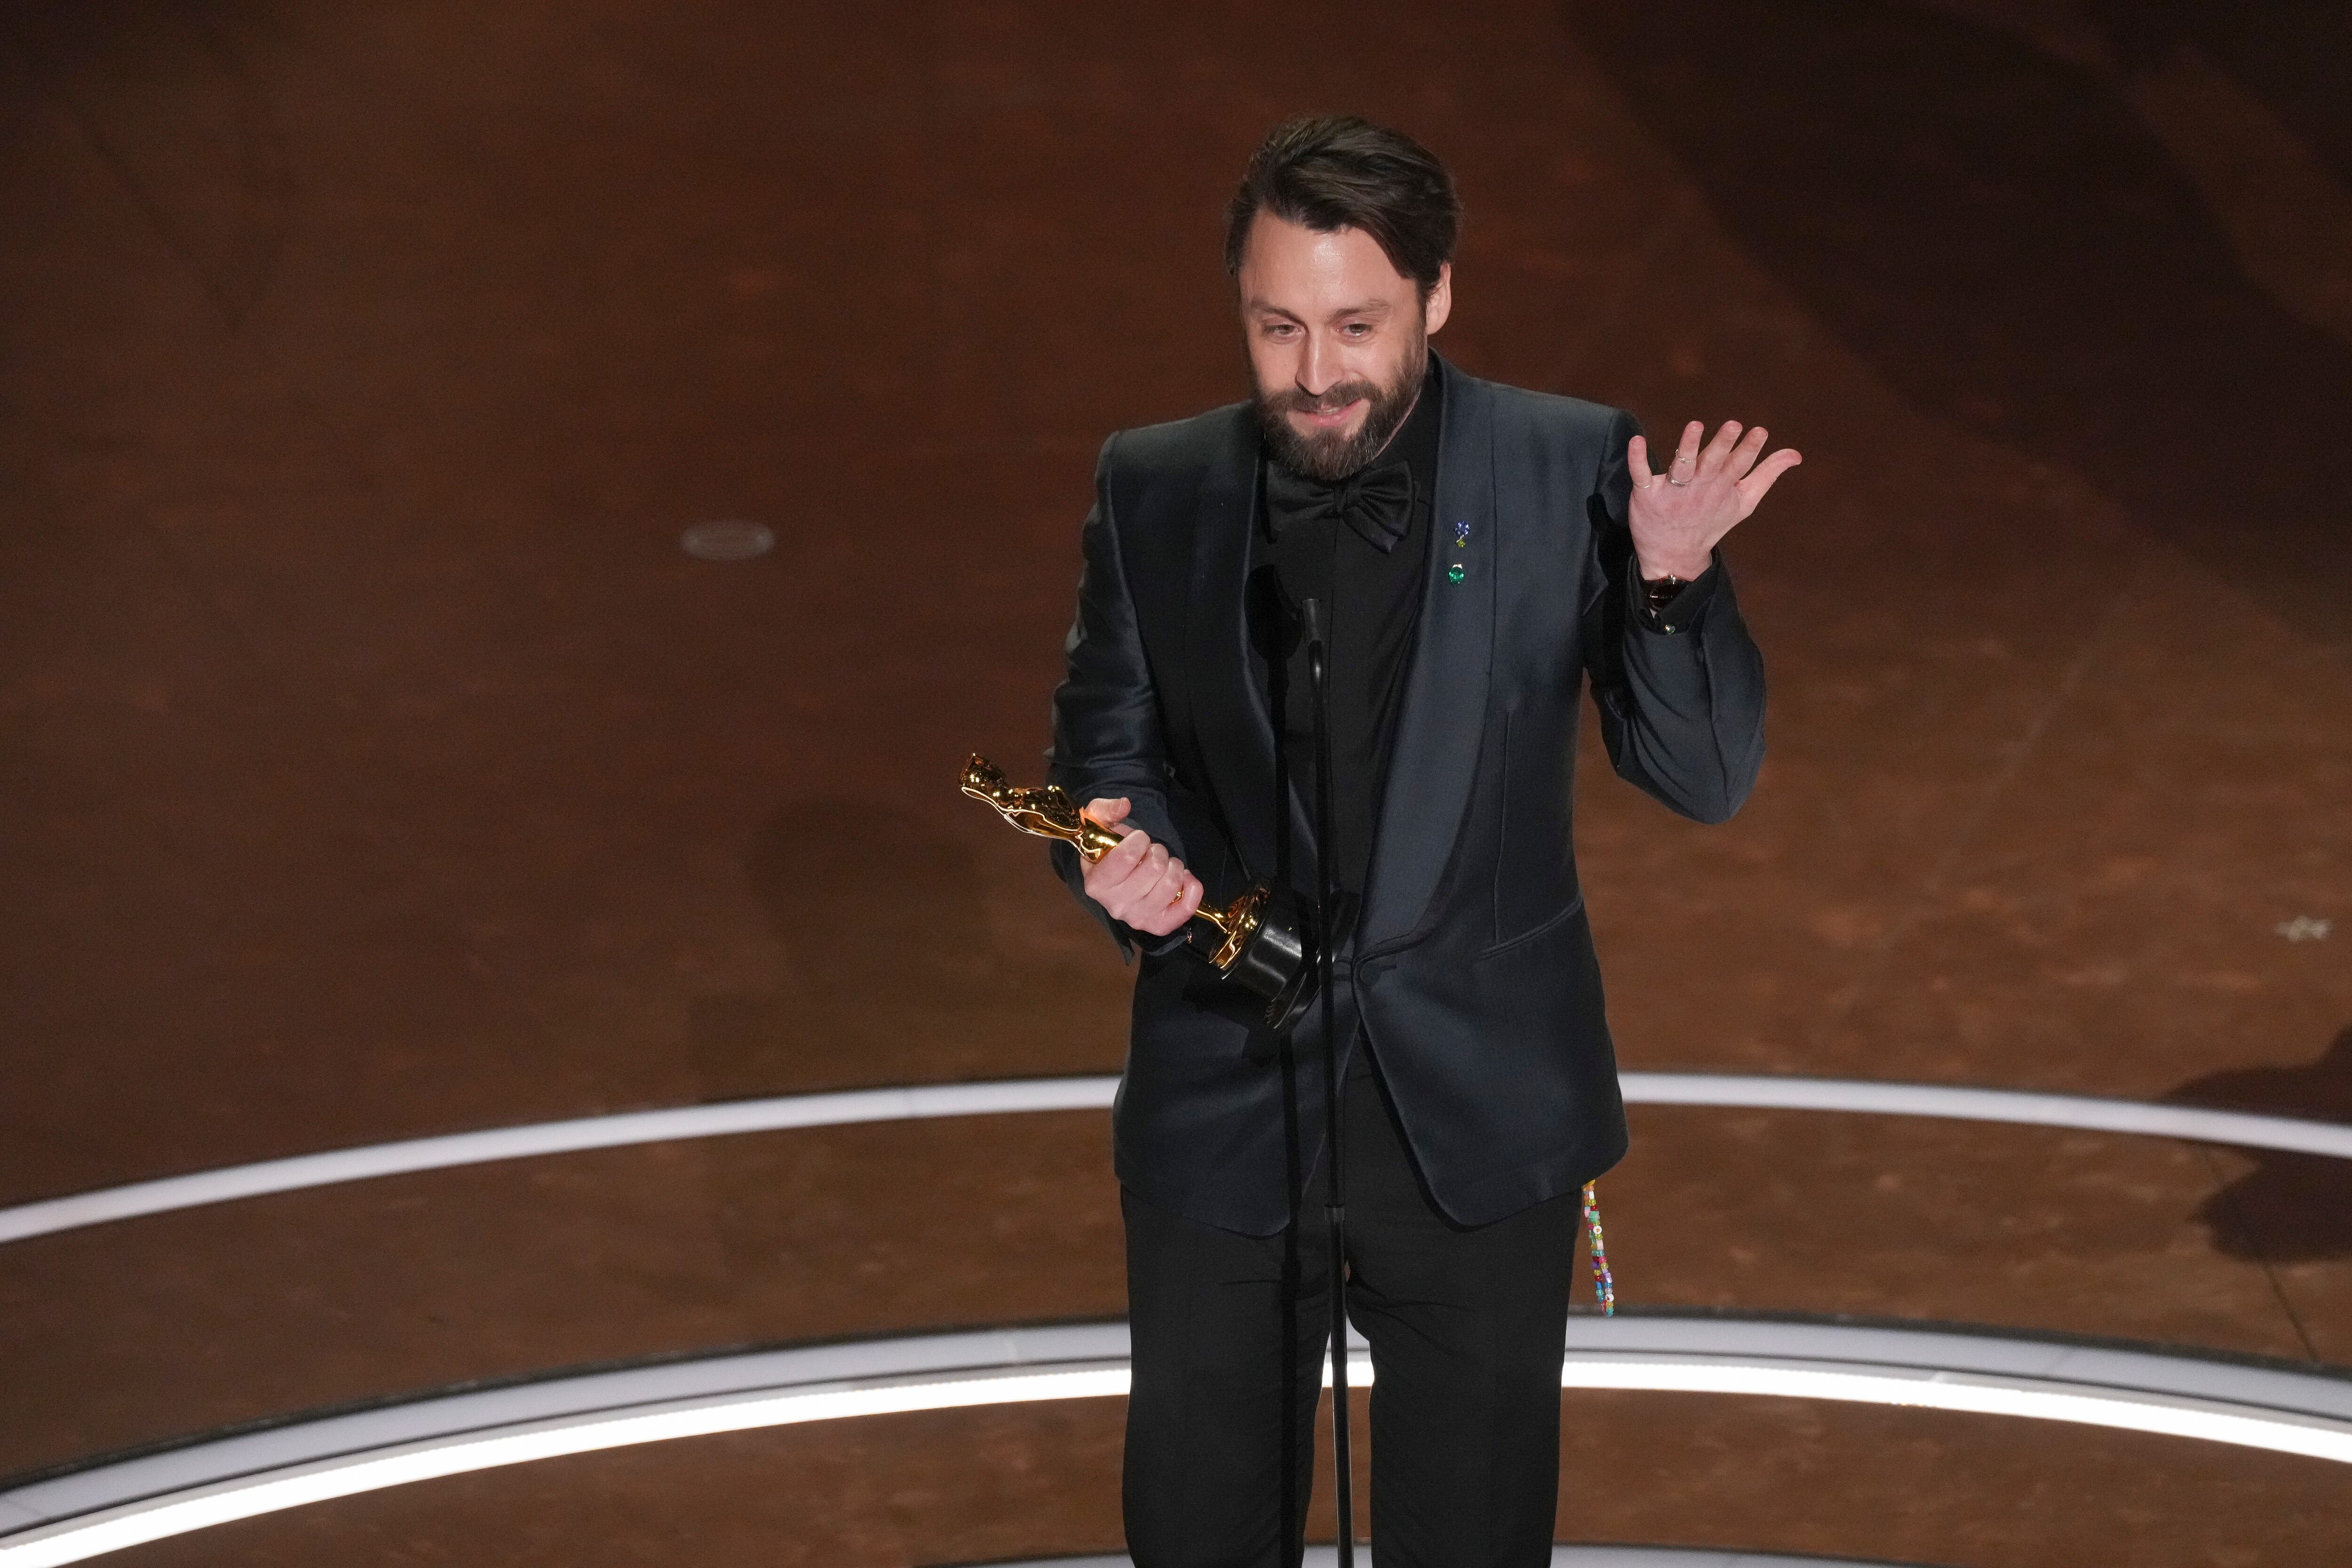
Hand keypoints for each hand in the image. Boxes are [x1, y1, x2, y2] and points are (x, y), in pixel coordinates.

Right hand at [1079, 797, 1203, 936]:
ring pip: (1171, 884)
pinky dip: (1191, 890)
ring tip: (1163, 865)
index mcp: (1096, 884)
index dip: (1139, 840)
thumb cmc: (1108, 848)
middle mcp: (1115, 906)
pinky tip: (1185, 878)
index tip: (1138, 838)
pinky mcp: (1157, 925)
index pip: (1127, 857)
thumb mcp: (1098, 822)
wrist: (1115, 872)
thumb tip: (1125, 805)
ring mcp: (1137, 918)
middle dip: (1157, 851)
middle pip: (1154, 868)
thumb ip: (1106, 810)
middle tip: (1151, 853)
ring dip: (1173, 866)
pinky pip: (1184, 911)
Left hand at [1626, 420, 1800, 580]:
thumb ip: (1767, 474)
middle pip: (1713, 462)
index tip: (1759, 431)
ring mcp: (1673, 491)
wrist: (1673, 555)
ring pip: (1682, 466)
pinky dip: (1637, 458)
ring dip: (1688, 446)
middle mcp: (1700, 487)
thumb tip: (1795, 454)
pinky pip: (1641, 474)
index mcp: (1723, 486)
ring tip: (1695, 426)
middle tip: (1733, 425)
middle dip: (1722, 445)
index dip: (1749, 449)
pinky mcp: (1647, 494)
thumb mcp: (1743, 501)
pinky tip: (1637, 440)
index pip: (1739, 465)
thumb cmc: (1711, 521)